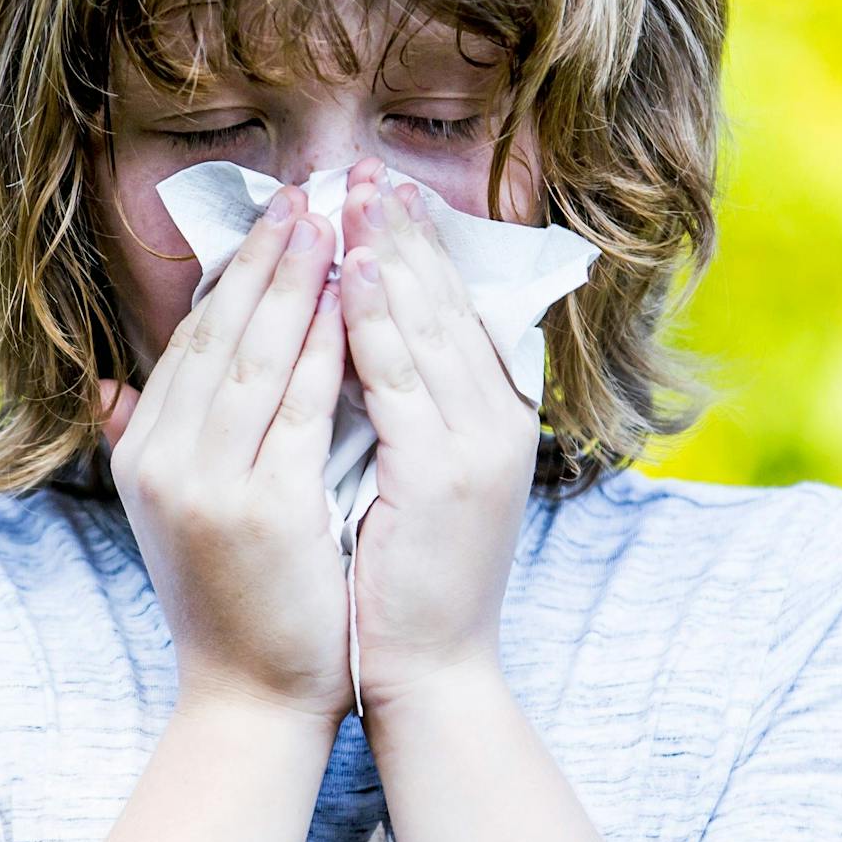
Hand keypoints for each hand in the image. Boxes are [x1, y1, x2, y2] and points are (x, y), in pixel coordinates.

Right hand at [98, 184, 351, 729]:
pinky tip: (352, 302)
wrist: (248, 699)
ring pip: (258, 358)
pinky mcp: (263, 508)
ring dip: (298, 283)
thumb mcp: (170, 520)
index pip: (193, 344)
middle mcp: (165, 461)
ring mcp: (209, 483)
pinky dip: (327, 348)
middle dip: (266, 259)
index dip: (235, 278)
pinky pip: (302, 408)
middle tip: (307, 196)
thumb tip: (113, 387)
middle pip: (221, 336)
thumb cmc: (231, 606)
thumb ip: (142, 445)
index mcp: (145, 456)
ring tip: (333, 224)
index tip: (272, 222)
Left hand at [335, 160, 540, 717]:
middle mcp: (497, 422)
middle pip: (449, 302)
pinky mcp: (445, 474)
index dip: (423, 249)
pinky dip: (373, 321)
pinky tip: (344, 275)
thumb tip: (363, 350)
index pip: (460, 311)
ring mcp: (477, 445)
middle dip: (402, 232)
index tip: (384, 194)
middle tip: (363, 168)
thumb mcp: (413, 483)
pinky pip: (400, 379)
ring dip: (386, 254)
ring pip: (428, 327)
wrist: (431, 674)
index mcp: (493, 420)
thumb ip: (399, 415)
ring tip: (351, 194)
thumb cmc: (406, 583)